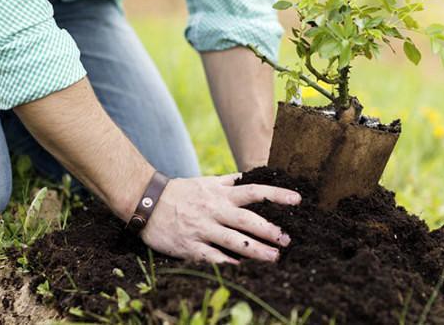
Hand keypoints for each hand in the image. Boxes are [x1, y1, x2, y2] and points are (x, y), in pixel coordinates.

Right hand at [140, 174, 300, 263]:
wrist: (146, 202)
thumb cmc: (180, 192)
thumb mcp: (205, 181)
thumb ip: (228, 181)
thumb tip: (249, 175)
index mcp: (220, 194)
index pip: (254, 191)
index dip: (276, 195)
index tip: (297, 200)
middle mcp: (214, 210)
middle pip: (247, 220)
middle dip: (269, 230)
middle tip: (287, 239)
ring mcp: (202, 228)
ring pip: (233, 241)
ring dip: (256, 250)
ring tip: (274, 258)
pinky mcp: (190, 246)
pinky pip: (212, 256)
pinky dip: (228, 262)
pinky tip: (243, 268)